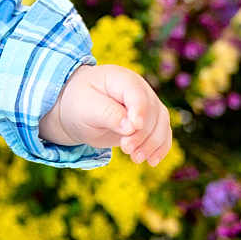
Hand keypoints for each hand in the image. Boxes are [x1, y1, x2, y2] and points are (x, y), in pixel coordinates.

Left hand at [39, 63, 171, 164]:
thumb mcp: (85, 108)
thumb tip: (131, 127)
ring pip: (161, 124)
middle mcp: (138, 88)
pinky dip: (160, 148)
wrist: (78, 110)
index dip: (139, 110)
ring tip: (136, 159)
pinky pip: (163, 133)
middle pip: (152, 111)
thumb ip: (107, 114)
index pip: (136, 93)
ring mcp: (146, 104)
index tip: (133, 128)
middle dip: (142, 134)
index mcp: (119, 78)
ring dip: (152, 144)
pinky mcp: (150, 120)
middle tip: (126, 150)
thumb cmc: (79, 104)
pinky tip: (152, 161)